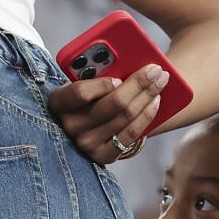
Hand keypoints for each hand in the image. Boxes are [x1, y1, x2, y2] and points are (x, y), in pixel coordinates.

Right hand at [49, 64, 168, 165]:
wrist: (81, 125)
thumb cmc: (83, 97)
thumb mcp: (78, 82)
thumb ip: (92, 73)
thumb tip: (125, 62)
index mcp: (58, 102)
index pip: (80, 93)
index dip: (102, 85)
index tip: (120, 77)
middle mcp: (70, 125)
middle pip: (113, 104)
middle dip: (139, 83)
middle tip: (156, 70)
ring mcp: (85, 143)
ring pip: (126, 117)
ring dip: (147, 97)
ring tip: (159, 82)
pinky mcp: (101, 155)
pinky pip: (130, 134)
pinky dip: (146, 116)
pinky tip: (154, 103)